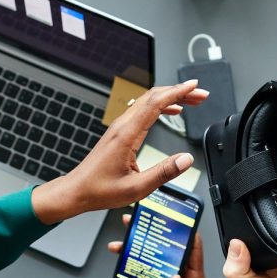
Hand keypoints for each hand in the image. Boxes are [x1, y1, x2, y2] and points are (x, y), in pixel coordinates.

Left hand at [31, 80, 207, 223]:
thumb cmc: (100, 190)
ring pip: (149, 101)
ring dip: (172, 97)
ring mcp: (121, 126)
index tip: (193, 86)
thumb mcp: (136, 188)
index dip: (177, 91)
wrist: (76, 191)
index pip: (156, 102)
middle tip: (199, 94)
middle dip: (180, 91)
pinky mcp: (121, 131)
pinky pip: (144, 110)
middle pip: (154, 96)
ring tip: (191, 101)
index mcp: (127, 134)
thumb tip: (186, 160)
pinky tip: (172, 111)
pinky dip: (161, 105)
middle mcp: (123, 125)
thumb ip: (163, 173)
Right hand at [109, 215, 204, 277]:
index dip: (182, 228)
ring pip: (148, 263)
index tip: (171, 216)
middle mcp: (178, 277)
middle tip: (134, 223)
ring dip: (132, 255)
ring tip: (119, 247)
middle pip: (164, 250)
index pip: (191, 246)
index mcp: (192, 277)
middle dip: (148, 235)